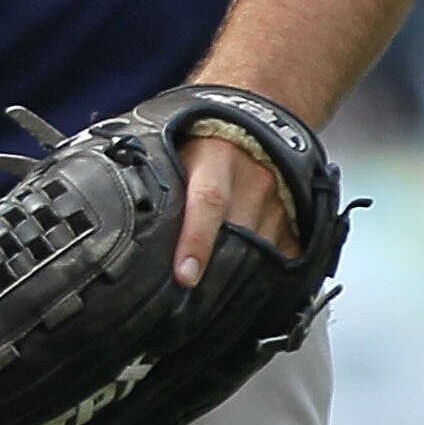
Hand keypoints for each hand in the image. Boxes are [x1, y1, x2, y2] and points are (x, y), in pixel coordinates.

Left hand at [174, 127, 294, 286]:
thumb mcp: (179, 152)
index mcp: (216, 158)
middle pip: (237, 236)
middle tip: (188, 296)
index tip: (185, 275)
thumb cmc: (206, 144)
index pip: (208, 201)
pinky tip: (245, 277)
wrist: (257, 127)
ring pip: (260, 252)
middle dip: (214, 268)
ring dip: (237, 272)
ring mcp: (281, 200)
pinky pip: (284, 256)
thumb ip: (162, 183)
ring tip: (212, 289)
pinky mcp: (297, 218)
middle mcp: (254, 179)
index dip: (196, 240)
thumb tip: (126, 215)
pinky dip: (265, 271)